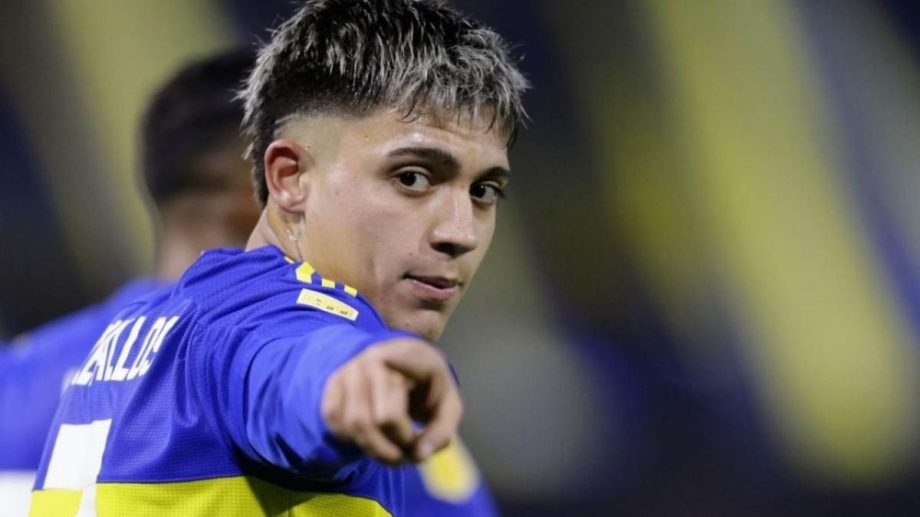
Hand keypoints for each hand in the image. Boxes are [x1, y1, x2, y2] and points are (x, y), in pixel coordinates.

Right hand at [320, 337, 461, 464]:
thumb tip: (419, 454)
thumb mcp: (447, 407)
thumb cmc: (426, 388)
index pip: (403, 364)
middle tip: (409, 454)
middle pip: (385, 418)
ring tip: (393, 453)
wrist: (397, 368)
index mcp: (412, 355)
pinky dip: (352, 440)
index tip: (397, 385)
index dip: (401, 369)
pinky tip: (371, 439)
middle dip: (399, 446)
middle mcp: (376, 357)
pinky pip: (335, 422)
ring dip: (376, 450)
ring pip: (356, 423)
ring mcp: (351, 369)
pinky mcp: (333, 384)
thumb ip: (441, 431)